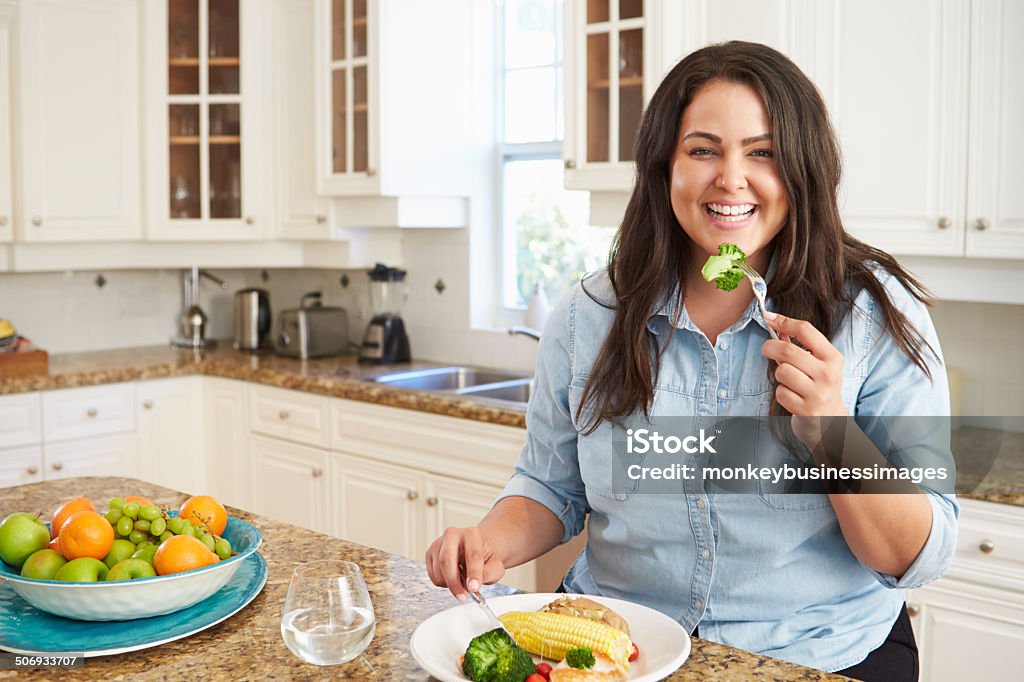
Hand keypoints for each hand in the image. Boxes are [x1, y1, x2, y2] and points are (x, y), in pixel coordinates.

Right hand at [425, 526, 505, 601]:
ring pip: (438, 571)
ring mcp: (439, 543)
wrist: (476, 549)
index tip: (473, 588)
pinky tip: (453, 577)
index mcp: (472, 534)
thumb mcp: (496, 565)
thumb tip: (474, 584)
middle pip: (446, 560)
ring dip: (450, 584)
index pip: (472, 554)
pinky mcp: (430, 554)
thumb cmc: (485, 556)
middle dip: (454, 582)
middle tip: (463, 596)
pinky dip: (443, 583)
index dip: (473, 573)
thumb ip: (489, 574)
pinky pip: (433, 576)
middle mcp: (453, 535)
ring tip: (462, 582)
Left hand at [762, 312, 847, 447]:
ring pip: (782, 372)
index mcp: (833, 358)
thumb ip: (802, 346)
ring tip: (789, 380)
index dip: (783, 321)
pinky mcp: (806, 410)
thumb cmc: (821, 387)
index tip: (768, 317)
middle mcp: (828, 374)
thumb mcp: (819, 364)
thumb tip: (777, 324)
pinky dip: (782, 393)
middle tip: (766, 348)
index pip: (805, 330)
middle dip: (770, 347)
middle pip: (788, 351)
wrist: (832, 422)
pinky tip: (792, 396)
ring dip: (779, 374)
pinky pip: (781, 392)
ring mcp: (818, 393)